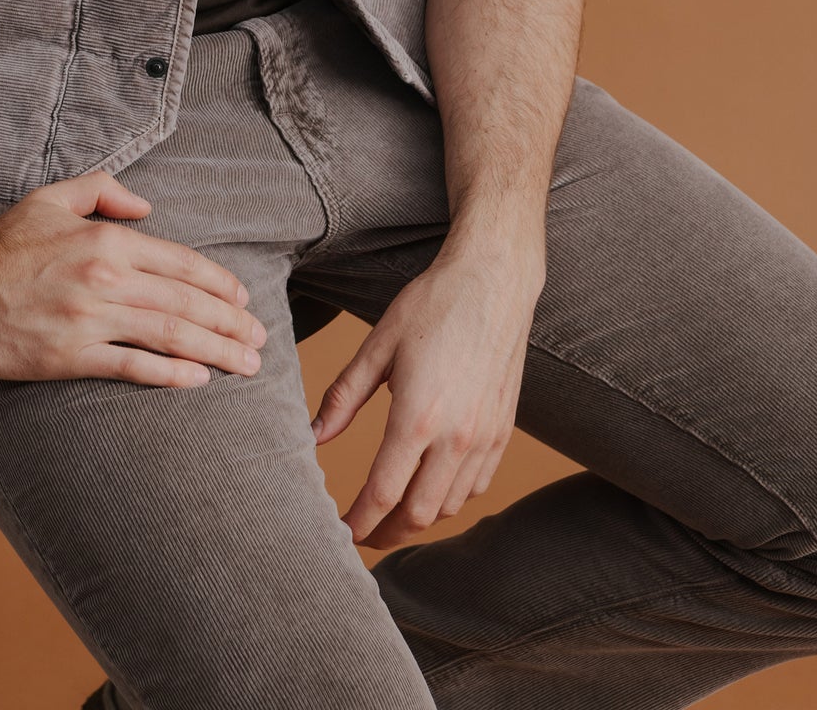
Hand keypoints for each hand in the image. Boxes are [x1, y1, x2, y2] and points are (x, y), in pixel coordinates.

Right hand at [0, 170, 267, 385]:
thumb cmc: (0, 243)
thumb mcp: (52, 198)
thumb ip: (103, 193)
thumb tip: (146, 206)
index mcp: (106, 240)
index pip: (180, 262)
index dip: (219, 283)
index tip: (243, 300)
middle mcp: (106, 278)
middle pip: (186, 302)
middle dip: (231, 322)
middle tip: (259, 339)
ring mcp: (89, 319)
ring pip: (169, 335)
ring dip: (215, 350)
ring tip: (245, 364)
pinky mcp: (70, 356)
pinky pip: (132, 366)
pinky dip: (170, 373)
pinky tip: (197, 379)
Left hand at [309, 243, 541, 547]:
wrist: (494, 281)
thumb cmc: (432, 305)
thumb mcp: (378, 345)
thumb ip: (344, 395)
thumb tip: (313, 434)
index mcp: (417, 417)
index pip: (383, 494)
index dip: (359, 522)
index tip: (340, 533)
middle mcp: (456, 438)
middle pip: (417, 514)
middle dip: (385, 533)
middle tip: (361, 534)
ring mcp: (485, 438)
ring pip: (449, 507)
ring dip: (417, 519)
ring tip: (391, 514)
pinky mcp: (503, 431)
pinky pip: (476, 486)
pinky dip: (450, 499)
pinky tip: (430, 488)